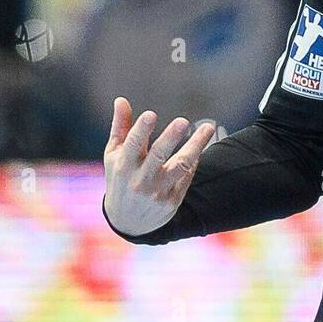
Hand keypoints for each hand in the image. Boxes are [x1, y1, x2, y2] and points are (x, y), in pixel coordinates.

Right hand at [102, 97, 217, 235]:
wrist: (128, 221)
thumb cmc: (120, 178)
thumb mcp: (114, 155)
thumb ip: (120, 127)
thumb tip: (121, 100)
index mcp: (123, 165)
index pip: (132, 146)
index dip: (141, 130)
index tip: (151, 115)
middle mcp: (140, 179)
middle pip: (158, 156)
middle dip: (170, 138)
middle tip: (183, 121)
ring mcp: (157, 191)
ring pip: (181, 166)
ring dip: (196, 146)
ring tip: (208, 127)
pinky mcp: (172, 200)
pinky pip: (187, 176)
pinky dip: (194, 160)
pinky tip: (199, 147)